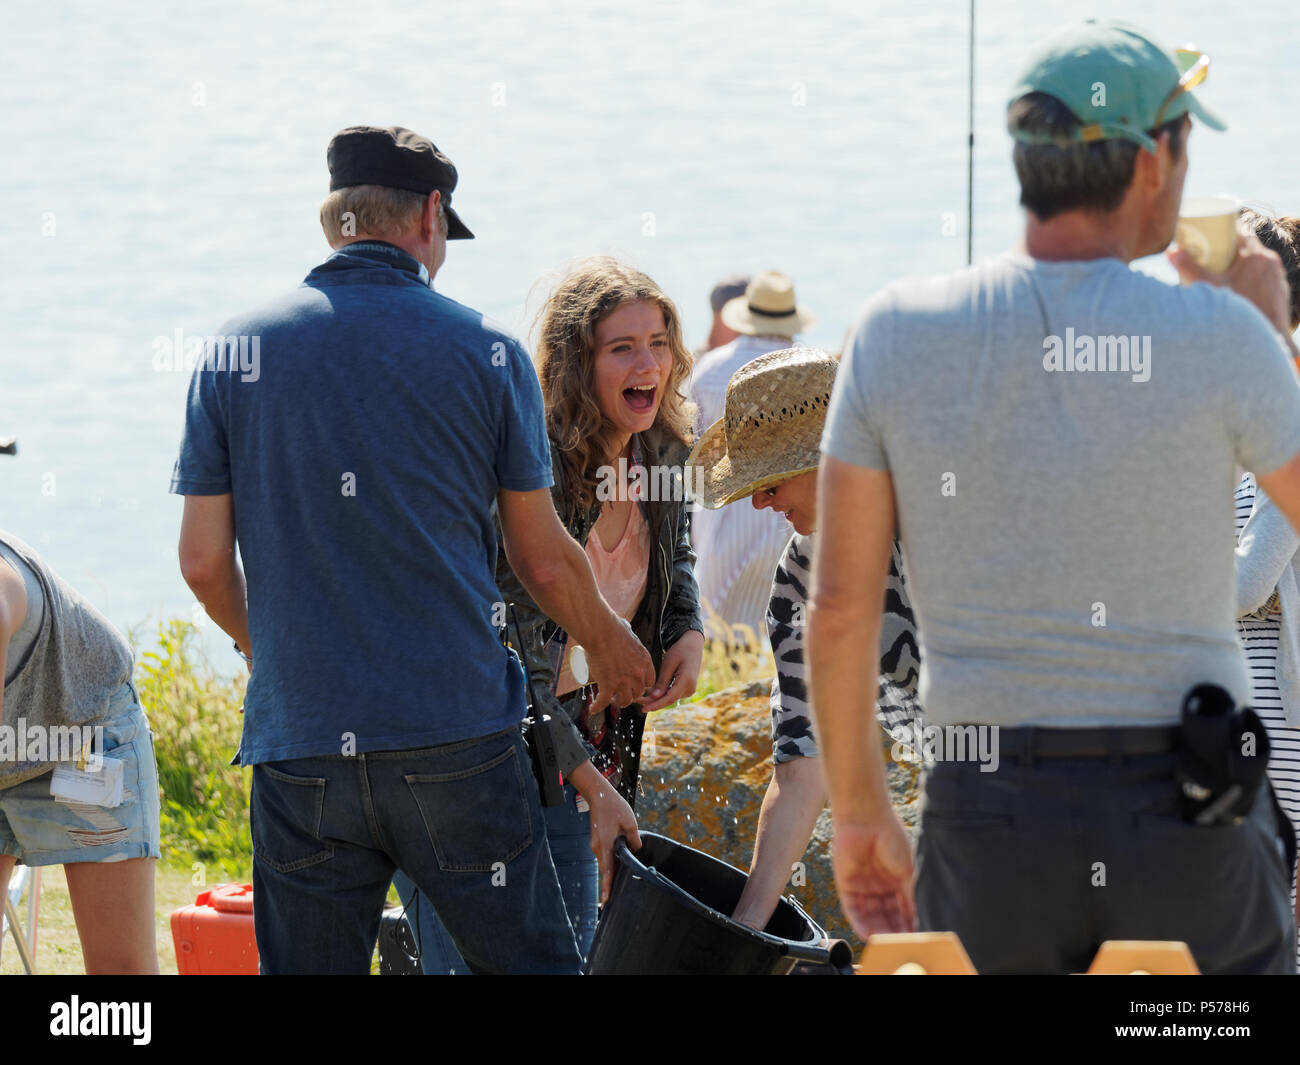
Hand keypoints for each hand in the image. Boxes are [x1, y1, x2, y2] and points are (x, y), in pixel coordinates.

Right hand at [571, 761, 640, 903]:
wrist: (599, 795)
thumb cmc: (614, 807)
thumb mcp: (630, 823)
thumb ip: (634, 840)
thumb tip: (637, 851)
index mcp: (605, 845)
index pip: (607, 871)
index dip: (607, 887)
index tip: (605, 902)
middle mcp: (597, 847)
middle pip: (606, 869)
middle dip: (611, 882)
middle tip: (615, 897)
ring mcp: (595, 844)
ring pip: (605, 861)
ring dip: (613, 869)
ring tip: (622, 877)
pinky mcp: (596, 840)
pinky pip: (604, 855)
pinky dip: (611, 860)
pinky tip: (620, 860)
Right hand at [586, 615, 654, 709]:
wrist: (601, 631)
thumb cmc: (613, 627)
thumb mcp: (628, 631)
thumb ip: (628, 632)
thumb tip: (624, 627)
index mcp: (645, 661)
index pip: (649, 681)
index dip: (641, 685)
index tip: (634, 685)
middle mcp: (637, 674)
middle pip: (638, 692)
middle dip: (630, 694)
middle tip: (621, 692)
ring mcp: (623, 681)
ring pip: (625, 700)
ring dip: (618, 702)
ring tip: (611, 700)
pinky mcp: (608, 685)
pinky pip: (604, 701)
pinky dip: (598, 706)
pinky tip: (593, 709)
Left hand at [639, 630, 703, 711]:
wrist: (693, 645)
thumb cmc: (680, 650)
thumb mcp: (668, 663)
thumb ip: (662, 682)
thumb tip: (654, 698)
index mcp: (687, 681)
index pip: (669, 698)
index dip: (655, 705)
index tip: (643, 709)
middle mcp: (690, 688)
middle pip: (668, 700)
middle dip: (652, 702)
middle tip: (635, 700)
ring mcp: (689, 690)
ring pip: (669, 698)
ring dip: (655, 698)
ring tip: (638, 696)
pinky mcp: (685, 689)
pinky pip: (671, 694)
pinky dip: (660, 694)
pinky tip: (648, 692)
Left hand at [830, 813, 915, 939]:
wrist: (867, 819)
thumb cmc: (892, 839)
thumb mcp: (909, 871)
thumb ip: (911, 896)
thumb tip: (919, 920)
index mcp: (896, 881)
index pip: (903, 910)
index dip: (909, 925)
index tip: (916, 939)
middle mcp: (879, 886)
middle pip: (887, 916)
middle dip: (894, 932)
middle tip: (902, 946)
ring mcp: (863, 886)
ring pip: (870, 916)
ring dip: (878, 931)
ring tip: (887, 944)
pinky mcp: (845, 885)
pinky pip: (853, 910)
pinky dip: (860, 923)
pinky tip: (868, 934)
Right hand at [1169, 230, 1291, 335]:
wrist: (1267, 338)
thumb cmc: (1239, 313)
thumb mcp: (1209, 289)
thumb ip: (1189, 269)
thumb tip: (1170, 252)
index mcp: (1256, 257)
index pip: (1241, 231)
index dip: (1224, 230)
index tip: (1210, 235)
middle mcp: (1271, 263)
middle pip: (1248, 247)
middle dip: (1229, 250)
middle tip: (1210, 257)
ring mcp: (1278, 278)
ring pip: (1257, 264)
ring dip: (1241, 265)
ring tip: (1222, 275)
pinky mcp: (1280, 292)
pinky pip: (1264, 278)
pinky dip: (1252, 280)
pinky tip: (1239, 291)